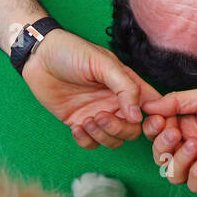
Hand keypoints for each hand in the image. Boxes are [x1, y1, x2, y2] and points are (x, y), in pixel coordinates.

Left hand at [21, 29, 159, 149]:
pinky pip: (91, 143)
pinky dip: (87, 141)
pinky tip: (77, 126)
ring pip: (113, 140)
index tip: (152, 124)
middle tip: (101, 116)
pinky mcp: (79, 123)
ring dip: (102, 135)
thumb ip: (125, 87)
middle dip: (119, 129)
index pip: (153, 106)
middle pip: (132, 130)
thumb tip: (138, 116)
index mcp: (127, 85)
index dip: (157, 119)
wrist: (38, 57)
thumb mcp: (102, 63)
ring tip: (87, 120)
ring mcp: (98, 114)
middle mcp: (115, 102)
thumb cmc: (71, 52)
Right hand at [142, 85, 196, 191]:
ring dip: (178, 161)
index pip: (157, 133)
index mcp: (188, 124)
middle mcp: (193, 144)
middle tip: (176, 133)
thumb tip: (149, 106)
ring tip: (193, 145)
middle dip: (162, 146)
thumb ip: (178, 102)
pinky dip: (196, 174)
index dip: (153, 130)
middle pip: (162, 156)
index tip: (160, 120)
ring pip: (175, 175)